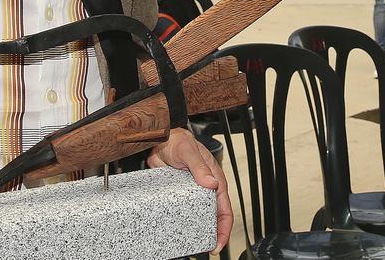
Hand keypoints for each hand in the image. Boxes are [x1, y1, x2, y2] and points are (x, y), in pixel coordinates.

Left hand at [148, 128, 231, 252]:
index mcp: (214, 180)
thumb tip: (212, 183)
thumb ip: (199, 167)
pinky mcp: (177, 193)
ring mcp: (190, 192)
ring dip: (196, 228)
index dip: (224, 228)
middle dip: (212, 233)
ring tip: (192, 242)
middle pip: (212, 216)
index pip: (224, 210)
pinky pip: (180, 209)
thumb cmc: (179, 141)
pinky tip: (176, 228)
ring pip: (197, 214)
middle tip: (206, 248)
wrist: (159, 137)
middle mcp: (204, 188)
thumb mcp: (189, 151)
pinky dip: (181, 219)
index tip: (219, 243)